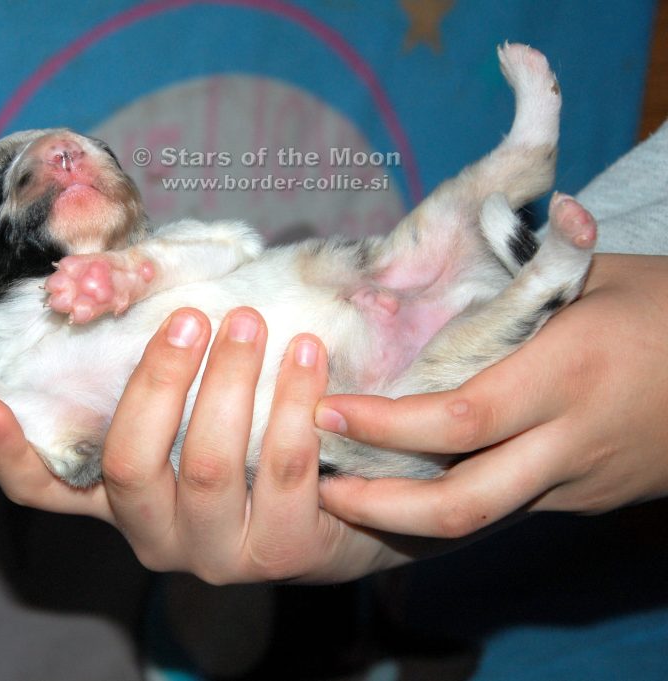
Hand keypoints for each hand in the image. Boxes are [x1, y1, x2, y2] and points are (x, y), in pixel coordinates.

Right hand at [0, 307, 409, 583]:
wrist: (339, 518)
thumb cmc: (252, 451)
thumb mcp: (194, 422)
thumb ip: (162, 388)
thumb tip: (136, 298)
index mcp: (118, 503)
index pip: (44, 493)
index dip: (10, 455)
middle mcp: (155, 536)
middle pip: (130, 463)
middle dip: (159, 380)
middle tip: (190, 317)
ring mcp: (216, 553)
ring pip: (207, 464)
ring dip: (228, 381)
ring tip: (249, 322)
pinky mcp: (281, 553)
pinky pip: (282, 468)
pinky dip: (293, 402)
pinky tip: (305, 355)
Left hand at [315, 254, 667, 537]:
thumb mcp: (605, 275)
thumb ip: (533, 263)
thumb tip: (476, 212)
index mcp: (566, 375)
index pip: (459, 419)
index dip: (385, 425)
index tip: (325, 412)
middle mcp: (567, 441)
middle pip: (462, 504)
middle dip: (382, 508)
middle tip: (320, 487)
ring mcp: (577, 481)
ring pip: (479, 521)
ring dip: (405, 519)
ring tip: (343, 497)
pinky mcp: (581, 498)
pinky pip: (503, 508)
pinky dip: (447, 504)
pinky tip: (404, 487)